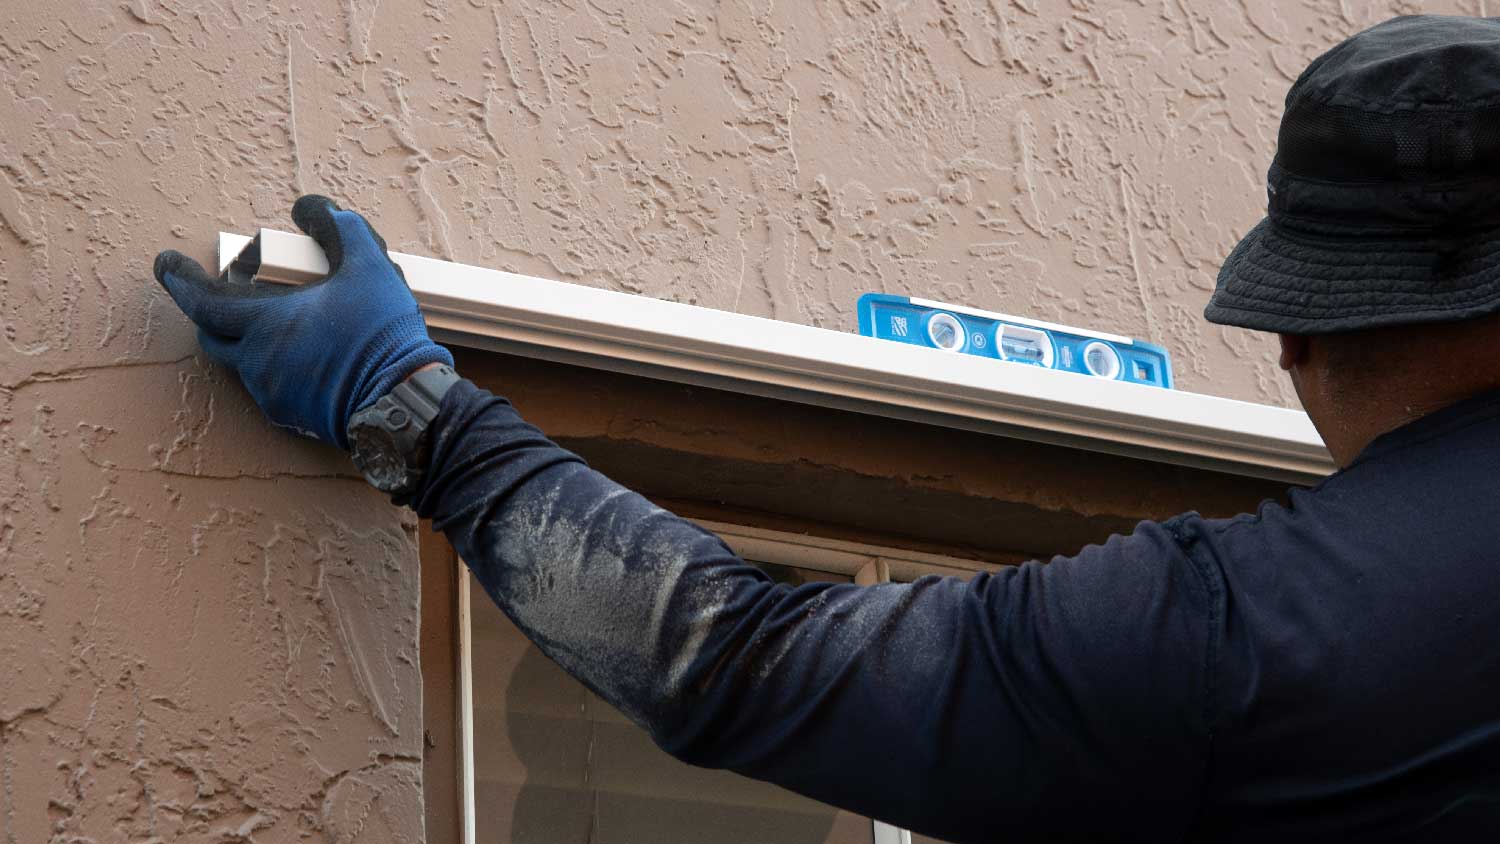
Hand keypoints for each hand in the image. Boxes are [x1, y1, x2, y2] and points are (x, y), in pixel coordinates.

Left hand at [154, 195, 454, 448]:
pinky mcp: (294, 419)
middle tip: (228, 293)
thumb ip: (340, 229)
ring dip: (252, 340)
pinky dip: (278, 366)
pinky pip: (270, 388)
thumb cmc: (382, 336)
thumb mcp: (370, 268)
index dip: (179, 280)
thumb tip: (314, 208)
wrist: (406, 404)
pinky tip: (310, 356)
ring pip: (244, 363)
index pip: (201, 302)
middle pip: (214, 336)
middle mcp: (258, 363)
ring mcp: (274, 395)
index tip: (166, 264)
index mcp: (266, 325)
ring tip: (285, 323)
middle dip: (213, 312)